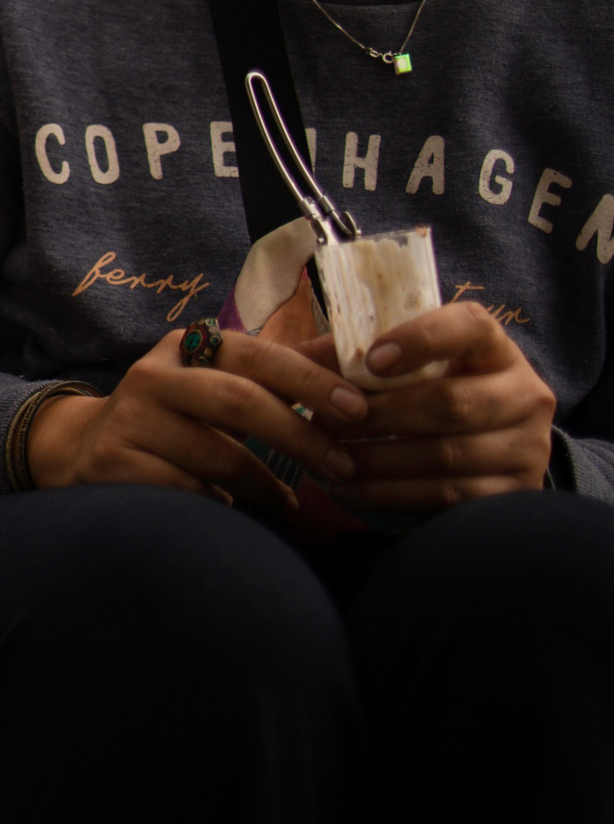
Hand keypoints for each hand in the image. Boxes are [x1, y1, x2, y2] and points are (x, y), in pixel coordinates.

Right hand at [27, 327, 367, 510]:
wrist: (86, 449)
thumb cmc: (176, 417)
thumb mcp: (219, 384)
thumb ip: (282, 372)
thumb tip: (357, 354)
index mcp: (184, 347)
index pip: (256, 354)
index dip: (311, 380)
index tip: (358, 410)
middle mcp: (151, 376)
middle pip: (238, 401)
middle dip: (300, 436)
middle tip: (343, 467)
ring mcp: (128, 420)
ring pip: (217, 456)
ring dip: (268, 486)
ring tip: (290, 503)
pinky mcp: (114, 464)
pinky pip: (188, 493)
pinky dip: (223, 507)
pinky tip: (238, 514)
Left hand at [319, 305, 556, 508]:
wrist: (488, 450)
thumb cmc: (430, 393)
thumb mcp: (407, 366)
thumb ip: (358, 355)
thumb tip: (295, 358)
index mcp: (496, 350)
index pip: (471, 326)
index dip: (421, 339)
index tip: (371, 360)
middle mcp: (525, 395)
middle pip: (451, 403)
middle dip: (379, 416)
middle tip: (324, 421)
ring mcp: (528, 447)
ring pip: (444, 456)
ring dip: (375, 460)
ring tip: (327, 458)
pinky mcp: (515, 492)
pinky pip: (446, 497)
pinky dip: (388, 494)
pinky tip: (347, 489)